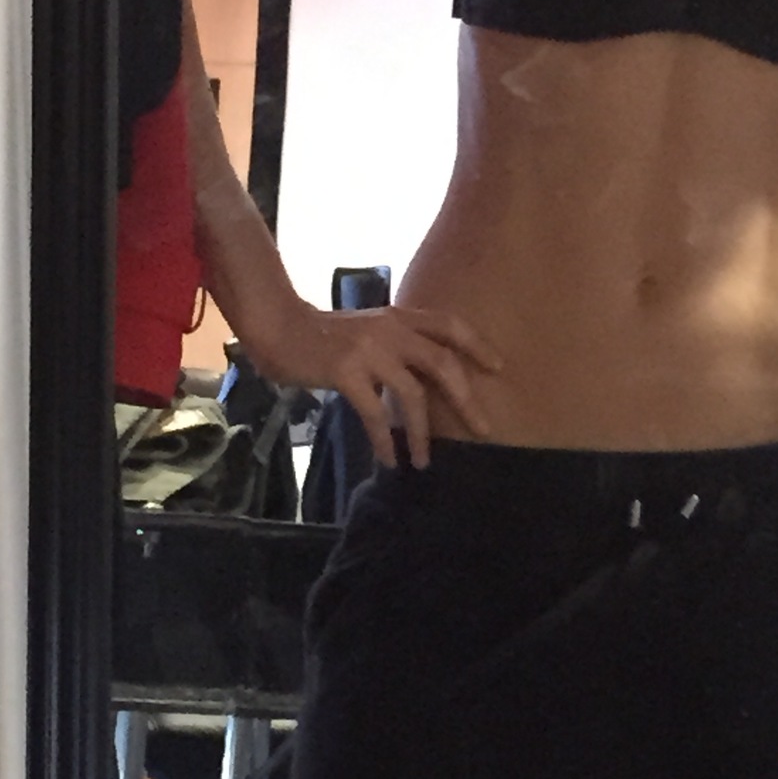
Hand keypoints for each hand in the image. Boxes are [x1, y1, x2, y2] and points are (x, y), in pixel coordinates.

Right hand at [249, 296, 502, 468]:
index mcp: (399, 317)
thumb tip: (422, 378)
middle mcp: (391, 329)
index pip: (449, 325)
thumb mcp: (368, 329)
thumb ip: (396, 343)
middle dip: (465, 400)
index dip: (477, 345)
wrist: (280, 327)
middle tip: (483, 429)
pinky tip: (388, 459)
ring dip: (422, 433)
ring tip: (425, 461)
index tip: (498, 367)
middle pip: (442, 363)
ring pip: (412, 394)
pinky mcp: (347, 372)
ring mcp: (370, 350)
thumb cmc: (322, 334)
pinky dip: (385, 440)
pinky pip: (375, 413)